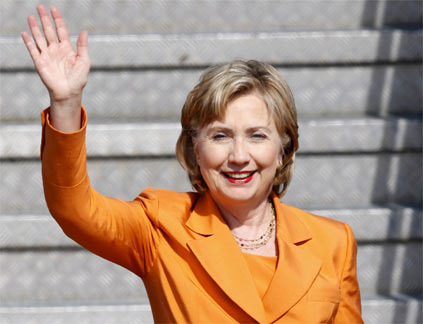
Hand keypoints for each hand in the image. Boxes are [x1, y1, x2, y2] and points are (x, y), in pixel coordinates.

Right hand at [22, 5, 90, 130]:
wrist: (69, 93)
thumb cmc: (79, 79)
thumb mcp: (84, 61)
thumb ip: (82, 46)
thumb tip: (84, 31)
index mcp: (67, 49)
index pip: (61, 30)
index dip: (57, 20)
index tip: (54, 9)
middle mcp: (56, 50)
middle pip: (49, 31)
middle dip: (45, 19)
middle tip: (40, 6)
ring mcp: (47, 55)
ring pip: (40, 38)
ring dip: (35, 27)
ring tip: (31, 16)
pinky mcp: (40, 63)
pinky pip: (33, 50)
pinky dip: (29, 42)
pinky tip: (25, 33)